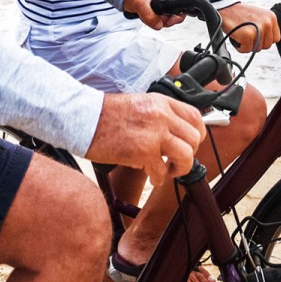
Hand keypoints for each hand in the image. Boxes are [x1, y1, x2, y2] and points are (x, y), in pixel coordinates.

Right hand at [86, 92, 205, 183]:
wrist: (83, 117)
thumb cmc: (106, 114)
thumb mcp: (139, 104)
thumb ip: (159, 115)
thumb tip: (174, 133)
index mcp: (161, 102)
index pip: (195, 117)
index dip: (197, 135)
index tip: (191, 145)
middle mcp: (161, 115)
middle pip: (194, 138)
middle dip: (189, 154)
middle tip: (177, 160)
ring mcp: (153, 133)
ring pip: (186, 155)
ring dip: (180, 168)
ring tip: (167, 171)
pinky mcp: (142, 152)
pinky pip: (162, 171)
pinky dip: (158, 178)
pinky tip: (151, 176)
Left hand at [122, 0, 183, 29]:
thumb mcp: (140, 4)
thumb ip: (150, 15)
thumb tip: (158, 25)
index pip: (180, 9)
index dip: (176, 18)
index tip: (167, 21)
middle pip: (173, 16)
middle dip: (164, 21)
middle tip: (154, 19)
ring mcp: (160, 5)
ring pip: (165, 19)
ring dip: (157, 21)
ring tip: (147, 16)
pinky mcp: (155, 9)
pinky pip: (158, 19)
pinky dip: (152, 20)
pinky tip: (145, 16)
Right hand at [218, 2, 280, 52]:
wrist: (226, 7)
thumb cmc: (241, 13)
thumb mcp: (259, 16)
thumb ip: (267, 26)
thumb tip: (269, 40)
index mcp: (271, 18)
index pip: (275, 39)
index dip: (264, 40)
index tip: (256, 35)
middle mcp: (267, 23)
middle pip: (267, 46)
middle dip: (256, 43)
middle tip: (247, 35)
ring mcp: (258, 29)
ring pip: (257, 49)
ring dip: (248, 45)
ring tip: (242, 34)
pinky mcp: (248, 35)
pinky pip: (247, 50)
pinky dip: (240, 47)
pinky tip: (237, 38)